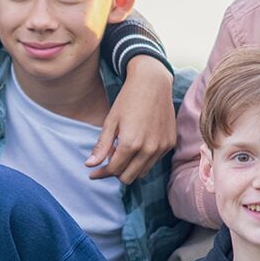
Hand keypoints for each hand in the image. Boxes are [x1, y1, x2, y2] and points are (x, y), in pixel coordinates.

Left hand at [89, 58, 174, 183]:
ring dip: (130, 167)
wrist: (153, 83)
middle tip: (108, 160)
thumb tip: (89, 165)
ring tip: (122, 149)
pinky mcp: (169, 143)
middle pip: (128, 177)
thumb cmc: (127, 100)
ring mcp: (161, 147)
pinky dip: (143, 159)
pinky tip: (137, 144)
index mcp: (130, 144)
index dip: (101, 173)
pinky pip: (153, 161)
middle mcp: (148, 149)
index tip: (92, 172)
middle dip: (115, 172)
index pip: (114, 170)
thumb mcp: (110, 122)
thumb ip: (101, 146)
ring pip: (142, 172)